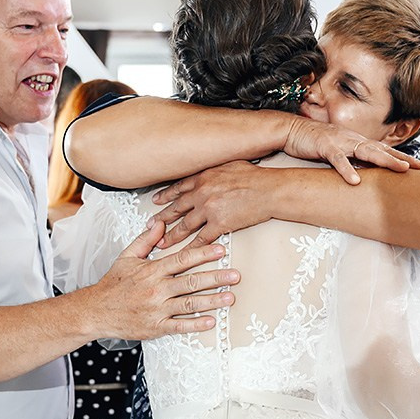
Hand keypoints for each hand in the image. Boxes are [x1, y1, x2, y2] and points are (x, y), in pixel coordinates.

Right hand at [83, 220, 239, 339]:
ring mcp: (157, 309)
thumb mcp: (127, 257)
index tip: (221, 250)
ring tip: (230, 298)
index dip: (203, 254)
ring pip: (189, 304)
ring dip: (212, 301)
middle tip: (236, 275)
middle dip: (216, 278)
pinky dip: (196, 325)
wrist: (95, 311)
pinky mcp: (155, 327)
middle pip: (191, 282)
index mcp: (152, 270)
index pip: (182, 259)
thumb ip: (145, 240)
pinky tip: (211, 322)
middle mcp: (156, 289)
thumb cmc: (114, 284)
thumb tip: (160, 223)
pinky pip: (179, 326)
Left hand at [151, 161, 272, 248]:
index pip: (179, 187)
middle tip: (150, 225)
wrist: (269, 190)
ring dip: (172, 236)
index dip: (166, 195)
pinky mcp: (219, 224)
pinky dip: (191, 248)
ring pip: (185, 225)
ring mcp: (208, 209)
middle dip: (162, 218)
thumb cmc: (255, 176)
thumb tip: (212, 171)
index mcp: (203, 177)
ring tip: (162, 243)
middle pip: (176, 207)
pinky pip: (201, 239)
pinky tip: (184, 254)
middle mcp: (201, 193)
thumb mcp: (229, 164)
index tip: (157, 201)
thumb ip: (215, 169)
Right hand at [282, 117, 419, 183]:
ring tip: (400, 170)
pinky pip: (338, 159)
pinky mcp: (325, 146)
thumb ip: (352, 160)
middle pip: (382, 150)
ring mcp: (340, 141)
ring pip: (367, 151)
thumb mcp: (338, 152)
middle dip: (402, 158)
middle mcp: (353, 139)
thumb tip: (365, 175)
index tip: (419, 166)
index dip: (402, 157)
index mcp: (357, 142)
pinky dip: (347, 170)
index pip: (384, 150)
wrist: (292, 130)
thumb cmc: (315, 142)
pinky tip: (355, 181)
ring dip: (385, 160)